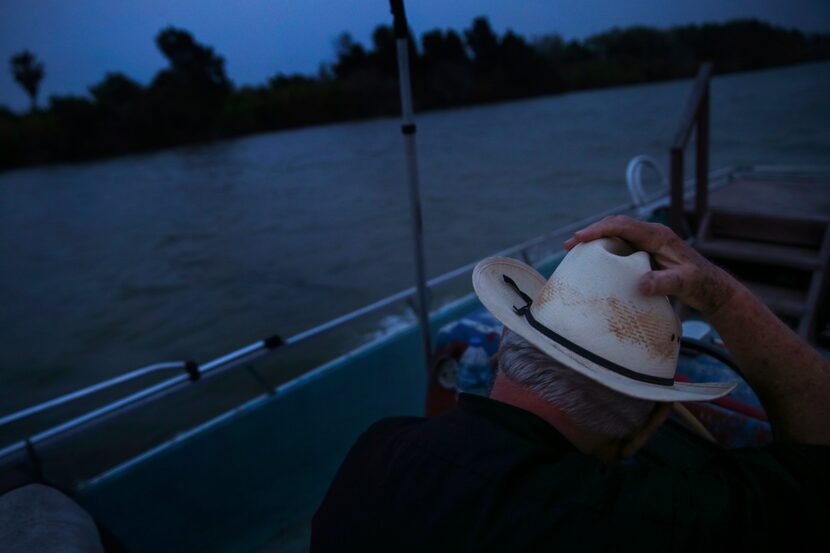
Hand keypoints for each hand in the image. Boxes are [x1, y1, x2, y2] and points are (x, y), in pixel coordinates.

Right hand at [563, 215, 738, 316]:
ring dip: (595, 240)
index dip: (599, 229)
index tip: (580, 238)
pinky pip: (621, 246)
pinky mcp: (646, 253)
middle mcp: (651, 235)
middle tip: (569, 245)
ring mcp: (648, 243)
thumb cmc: (701, 284)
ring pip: (616, 234)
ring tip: (574, 250)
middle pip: (615, 225)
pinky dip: (604, 249)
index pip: (623, 225)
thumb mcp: (685, 284)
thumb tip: (641, 285)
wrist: (712, 288)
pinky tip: (593, 260)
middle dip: (591, 232)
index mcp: (658, 235)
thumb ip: (664, 283)